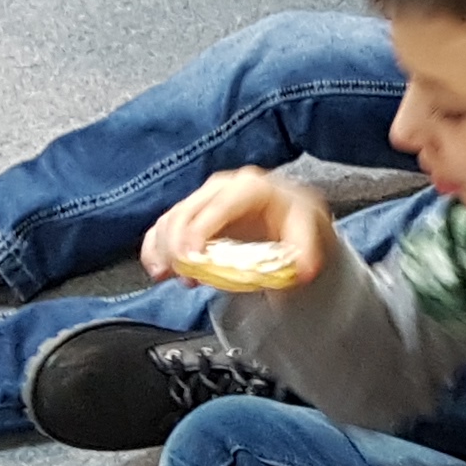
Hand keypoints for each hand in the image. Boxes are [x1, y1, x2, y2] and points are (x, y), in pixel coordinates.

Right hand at [138, 168, 336, 288]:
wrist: (291, 221)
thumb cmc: (297, 223)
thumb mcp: (310, 233)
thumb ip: (306, 252)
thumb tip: (304, 270)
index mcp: (251, 188)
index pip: (220, 205)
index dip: (200, 230)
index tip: (191, 258)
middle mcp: (222, 188)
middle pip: (187, 212)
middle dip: (177, 245)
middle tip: (183, 276)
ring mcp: (203, 200)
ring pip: (170, 220)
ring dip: (164, 251)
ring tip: (175, 277)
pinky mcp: (190, 215)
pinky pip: (162, 228)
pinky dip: (155, 250)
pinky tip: (158, 270)